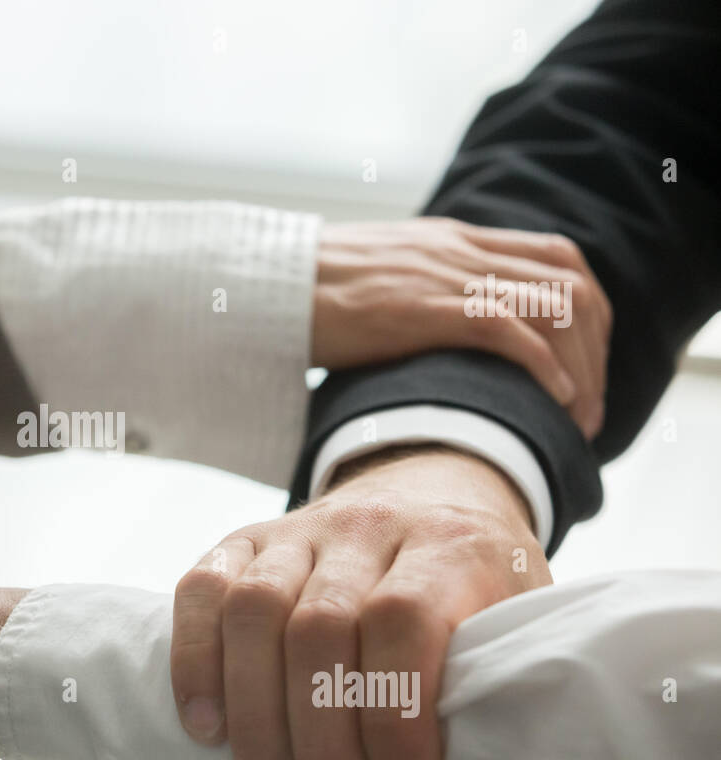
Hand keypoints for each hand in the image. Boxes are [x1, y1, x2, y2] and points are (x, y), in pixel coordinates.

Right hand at [170, 446, 549, 759]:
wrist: (435, 487)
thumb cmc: (478, 581)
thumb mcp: (518, 612)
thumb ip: (499, 669)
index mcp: (449, 544)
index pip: (404, 619)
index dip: (396, 714)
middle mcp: (367, 526)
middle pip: (320, 626)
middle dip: (323, 739)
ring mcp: (299, 529)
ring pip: (253, 610)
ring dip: (256, 715)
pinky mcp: (245, 539)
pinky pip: (201, 590)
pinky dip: (194, 660)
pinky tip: (206, 725)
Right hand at [311, 217, 610, 436]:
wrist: (263, 283)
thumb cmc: (308, 293)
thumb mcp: (381, 280)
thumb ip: (419, 293)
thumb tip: (437, 338)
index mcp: (455, 240)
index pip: (557, 258)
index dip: (587, 314)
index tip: (582, 369)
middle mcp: (462, 251)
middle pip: (572, 284)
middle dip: (596, 349)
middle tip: (589, 407)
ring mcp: (445, 276)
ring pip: (554, 308)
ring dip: (581, 368)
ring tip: (578, 418)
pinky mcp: (423, 307)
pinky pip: (509, 330)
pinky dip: (545, 366)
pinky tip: (553, 401)